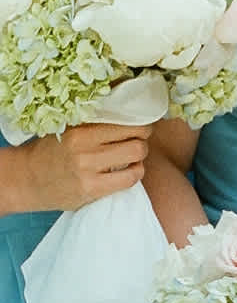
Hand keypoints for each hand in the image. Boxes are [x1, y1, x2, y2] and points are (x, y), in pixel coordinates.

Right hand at [24, 121, 151, 213]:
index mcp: (79, 130)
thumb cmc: (52, 151)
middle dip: (143, 140)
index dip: (141, 123)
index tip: (142, 125)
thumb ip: (95, 123)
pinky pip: (129, 179)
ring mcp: (88, 170)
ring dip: (140, 158)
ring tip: (132, 158)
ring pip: (137, 157)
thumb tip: (131, 113)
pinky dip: (134, 173)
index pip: (125, 122)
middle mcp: (84, 148)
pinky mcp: (91, 189)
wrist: (27, 180)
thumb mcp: (68, 130)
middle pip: (137, 139)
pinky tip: (127, 171)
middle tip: (138, 141)